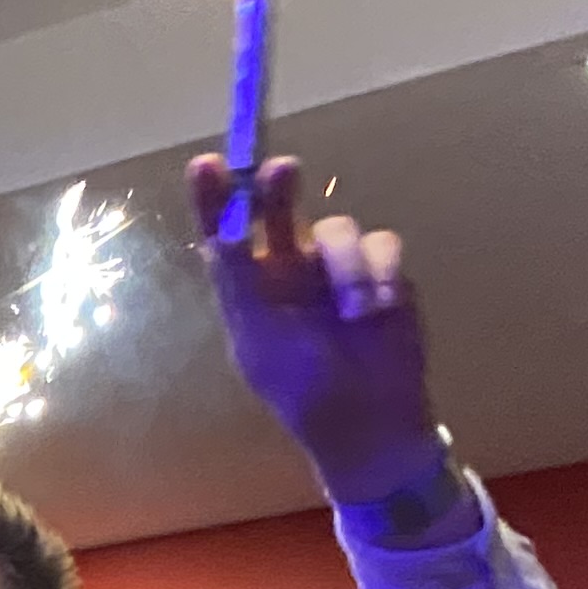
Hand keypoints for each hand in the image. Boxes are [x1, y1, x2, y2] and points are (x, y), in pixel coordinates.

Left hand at [189, 150, 441, 501]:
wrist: (369, 423)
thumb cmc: (303, 388)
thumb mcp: (259, 338)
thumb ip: (239, 282)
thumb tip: (219, 233)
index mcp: (251, 283)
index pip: (226, 231)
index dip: (213, 196)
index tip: (205, 165)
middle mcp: (290, 266)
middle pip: (278, 207)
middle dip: (277, 187)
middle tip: (279, 170)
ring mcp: (337, 266)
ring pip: (337, 228)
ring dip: (346, 266)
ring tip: (356, 312)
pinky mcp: (383, 272)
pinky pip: (382, 244)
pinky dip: (380, 273)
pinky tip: (379, 309)